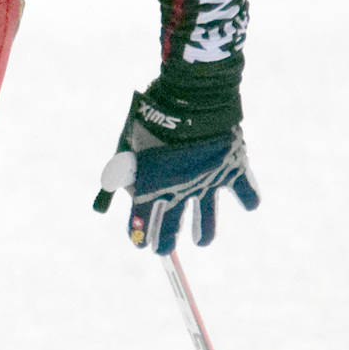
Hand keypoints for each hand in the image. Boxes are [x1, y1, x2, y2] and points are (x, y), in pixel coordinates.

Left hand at [94, 88, 259, 253]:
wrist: (190, 100)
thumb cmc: (151, 120)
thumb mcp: (126, 148)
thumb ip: (115, 178)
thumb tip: (99, 208)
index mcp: (151, 189)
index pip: (140, 226)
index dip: (139, 237)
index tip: (141, 245)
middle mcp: (179, 193)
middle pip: (170, 230)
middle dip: (166, 242)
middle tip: (164, 250)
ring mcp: (208, 184)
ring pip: (207, 222)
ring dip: (204, 233)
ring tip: (202, 241)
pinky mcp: (233, 171)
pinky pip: (246, 193)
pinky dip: (249, 198)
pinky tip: (249, 204)